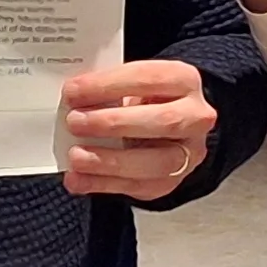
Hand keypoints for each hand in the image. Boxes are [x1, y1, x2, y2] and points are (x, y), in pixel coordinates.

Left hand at [59, 57, 216, 201]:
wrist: (169, 128)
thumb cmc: (146, 101)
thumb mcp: (132, 84)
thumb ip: (107, 89)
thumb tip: (71, 99)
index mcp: (184, 81)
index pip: (150, 78)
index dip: (109, 85)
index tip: (74, 91)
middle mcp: (195, 117)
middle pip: (163, 121)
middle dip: (113, 123)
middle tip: (75, 122)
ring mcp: (188, 153)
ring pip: (157, 162)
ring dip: (111, 160)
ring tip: (76, 156)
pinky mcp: (171, 182)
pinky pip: (139, 187)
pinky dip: (102, 184)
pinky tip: (78, 179)